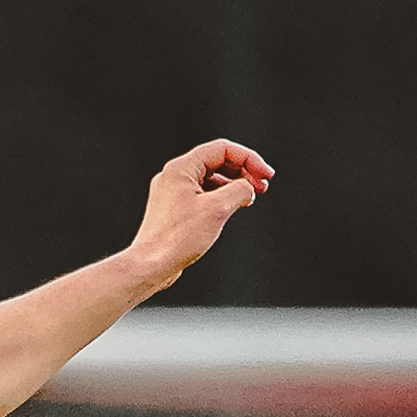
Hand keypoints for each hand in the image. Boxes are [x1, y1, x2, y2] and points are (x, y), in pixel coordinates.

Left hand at [124, 139, 272, 292]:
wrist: (151, 266)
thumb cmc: (177, 238)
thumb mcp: (218, 209)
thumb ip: (240, 190)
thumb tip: (249, 188)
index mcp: (181, 169)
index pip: (222, 150)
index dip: (249, 159)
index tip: (266, 174)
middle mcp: (173, 177)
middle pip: (217, 162)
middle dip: (243, 171)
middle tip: (263, 185)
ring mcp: (172, 193)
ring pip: (210, 179)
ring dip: (233, 185)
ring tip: (250, 197)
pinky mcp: (173, 210)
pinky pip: (202, 195)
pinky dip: (220, 198)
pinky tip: (232, 208)